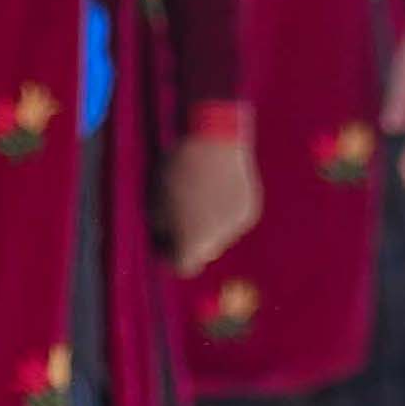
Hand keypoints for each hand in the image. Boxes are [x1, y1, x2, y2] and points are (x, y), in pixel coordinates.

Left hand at [166, 125, 264, 273]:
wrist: (214, 139)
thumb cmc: (176, 170)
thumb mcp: (154, 199)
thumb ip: (161, 226)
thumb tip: (166, 239)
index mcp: (193, 242)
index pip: (183, 267)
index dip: (171, 255)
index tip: (164, 239)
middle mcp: (218, 241)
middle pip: (204, 253)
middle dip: (193, 241)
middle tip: (181, 215)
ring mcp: (237, 226)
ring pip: (220, 236)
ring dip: (210, 224)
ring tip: (200, 191)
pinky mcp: (250, 211)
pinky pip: (233, 220)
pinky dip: (224, 211)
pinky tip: (217, 186)